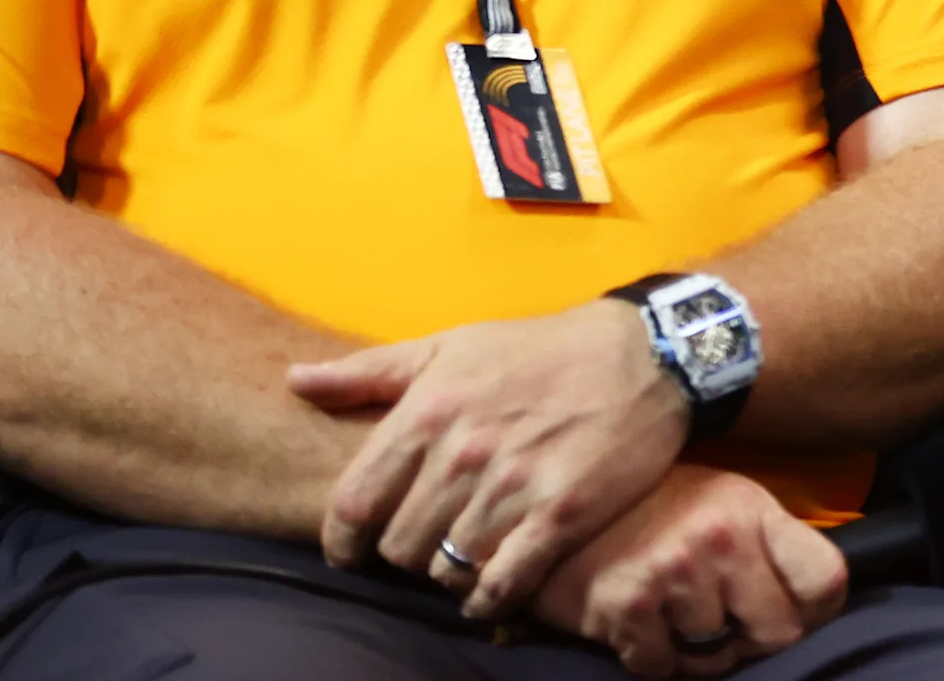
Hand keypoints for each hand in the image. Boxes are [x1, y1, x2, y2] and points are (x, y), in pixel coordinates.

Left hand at [290, 297, 688, 616]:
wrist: (648, 353)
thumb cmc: (541, 350)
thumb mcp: (452, 346)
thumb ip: (371, 372)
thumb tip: (295, 381)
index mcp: (429, 412)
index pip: (355, 504)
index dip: (344, 540)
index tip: (353, 550)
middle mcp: (464, 453)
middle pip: (399, 545)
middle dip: (405, 552)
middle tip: (427, 543)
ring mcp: (515, 487)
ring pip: (448, 568)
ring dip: (452, 572)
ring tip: (466, 557)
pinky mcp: (563, 513)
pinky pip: (504, 581)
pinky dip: (490, 598)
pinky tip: (493, 590)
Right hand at [535, 464, 848, 676]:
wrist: (562, 502)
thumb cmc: (654, 506)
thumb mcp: (724, 501)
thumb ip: (768, 544)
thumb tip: (812, 603)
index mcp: (753, 511)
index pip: (826, 578)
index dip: (818, 609)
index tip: (795, 611)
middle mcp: (721, 539)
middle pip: (780, 632)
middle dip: (754, 639)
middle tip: (724, 624)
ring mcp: (674, 574)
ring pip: (718, 657)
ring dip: (697, 649)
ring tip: (673, 614)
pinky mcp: (627, 607)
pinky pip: (663, 667)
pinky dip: (652, 656)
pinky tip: (639, 622)